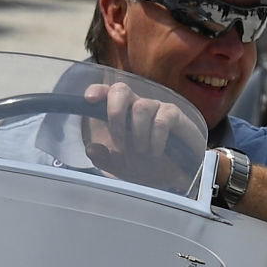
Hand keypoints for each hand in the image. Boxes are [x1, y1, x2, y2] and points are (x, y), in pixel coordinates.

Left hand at [79, 82, 205, 185]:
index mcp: (123, 114)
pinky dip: (156, 139)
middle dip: (115, 112)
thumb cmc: (150, 166)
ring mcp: (157, 109)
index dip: (97, 91)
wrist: (178, 177)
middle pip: (121, 89)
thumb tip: (90, 149)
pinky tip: (156, 152)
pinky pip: (162, 120)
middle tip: (118, 137)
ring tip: (142, 151)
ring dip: (138, 133)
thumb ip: (105, 160)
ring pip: (141, 106)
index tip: (88, 100)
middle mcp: (138, 106)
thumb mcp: (123, 167)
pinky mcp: (175, 116)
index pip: (107, 93)